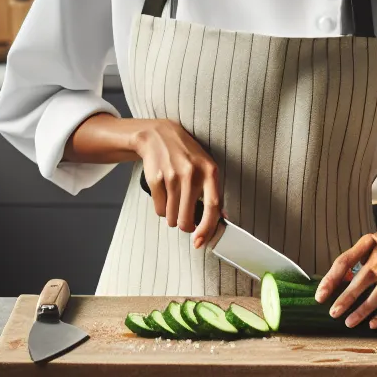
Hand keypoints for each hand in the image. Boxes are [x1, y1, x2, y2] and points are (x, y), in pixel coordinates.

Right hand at [132, 120, 222, 248]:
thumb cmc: (186, 155)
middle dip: (185, 226)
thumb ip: (213, 191)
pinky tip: (164, 194)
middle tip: (185, 220)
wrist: (159, 135)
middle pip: (186, 219)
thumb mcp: (205, 166)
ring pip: (171, 218)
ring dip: (172, 217)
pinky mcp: (156, 179)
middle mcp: (191, 174)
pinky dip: (161, 208)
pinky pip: (159, 209)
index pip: (212, 207)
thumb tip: (221, 217)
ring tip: (174, 201)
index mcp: (209, 171)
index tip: (200, 241)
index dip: (207, 228)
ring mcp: (172, 177)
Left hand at [318, 232, 376, 328]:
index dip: (331, 279)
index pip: (346, 260)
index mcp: (368, 242)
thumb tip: (327, 291)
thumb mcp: (358, 252)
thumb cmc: (373, 253)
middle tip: (334, 312)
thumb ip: (344, 268)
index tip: (320, 297)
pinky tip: (373, 323)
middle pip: (368, 275)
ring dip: (366, 307)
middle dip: (349, 296)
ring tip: (350, 321)